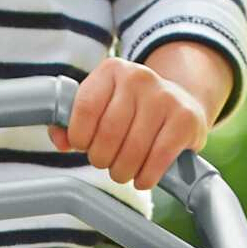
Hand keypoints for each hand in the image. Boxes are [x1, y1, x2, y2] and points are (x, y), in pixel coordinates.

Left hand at [47, 56, 209, 190]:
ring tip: (123, 172)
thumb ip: (71, 122)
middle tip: (106, 163)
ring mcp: (165, 96)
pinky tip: (142, 177)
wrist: (182, 102)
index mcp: (111, 70)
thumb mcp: (102, 104)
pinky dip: (146, 176)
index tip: (84, 146)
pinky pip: (158, 158)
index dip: (80, 137)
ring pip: (133, 150)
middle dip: (102, 158)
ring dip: (123, 171)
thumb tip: (61, 141)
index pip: (85, 108)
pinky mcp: (186, 119)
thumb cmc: (133, 109)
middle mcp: (139, 77)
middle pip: (108, 133)